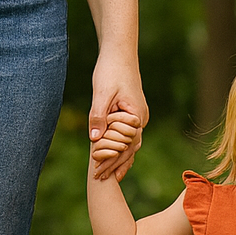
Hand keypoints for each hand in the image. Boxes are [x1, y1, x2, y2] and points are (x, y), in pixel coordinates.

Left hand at [89, 55, 147, 180]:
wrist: (119, 54)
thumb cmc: (111, 71)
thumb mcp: (101, 93)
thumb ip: (98, 116)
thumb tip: (94, 140)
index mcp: (136, 116)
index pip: (124, 145)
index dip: (110, 159)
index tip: (98, 172)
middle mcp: (141, 119)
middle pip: (129, 148)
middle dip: (115, 164)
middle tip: (100, 180)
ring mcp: (139, 117)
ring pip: (130, 144)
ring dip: (119, 159)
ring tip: (110, 177)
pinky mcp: (132, 114)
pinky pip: (128, 136)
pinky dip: (121, 148)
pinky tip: (115, 158)